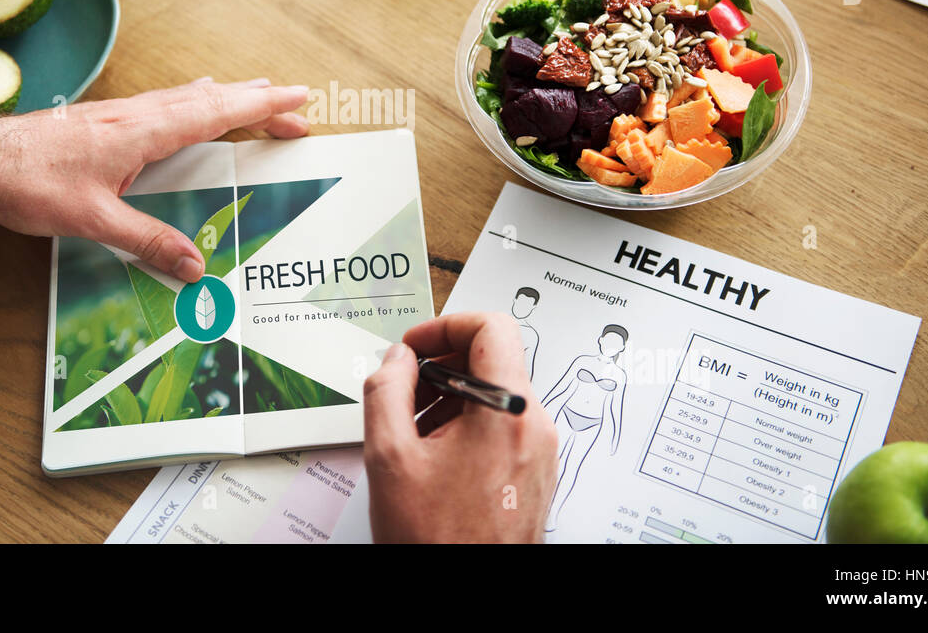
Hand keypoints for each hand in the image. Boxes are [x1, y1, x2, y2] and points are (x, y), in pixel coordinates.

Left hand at [0, 78, 308, 281]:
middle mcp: (134, 114)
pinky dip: (194, 101)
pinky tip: (190, 102)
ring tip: (256, 95)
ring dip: (227, 97)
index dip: (261, 106)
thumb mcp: (92, 221)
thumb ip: (147, 242)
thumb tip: (195, 267)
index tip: (299, 99)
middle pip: (211, 99)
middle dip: (257, 101)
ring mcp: (118, 114)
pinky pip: (164, 103)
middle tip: (297, 107)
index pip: (216, 112)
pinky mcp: (102, 122)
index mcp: (141, 131)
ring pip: (186, 97)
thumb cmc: (26, 184)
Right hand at [363, 312, 558, 542]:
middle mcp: (535, 426)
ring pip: (496, 395)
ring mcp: (541, 451)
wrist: (469, 601)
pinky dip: (467, 425)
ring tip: (412, 430)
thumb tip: (396, 360)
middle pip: (493, 359)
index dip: (445, 325)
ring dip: (450, 398)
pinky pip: (504, 426)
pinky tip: (432, 455)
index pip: (492, 327)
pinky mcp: (536, 473)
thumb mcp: (390, 456)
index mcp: (507, 412)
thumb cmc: (437, 541)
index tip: (415, 346)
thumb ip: (386, 391)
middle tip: (403, 389)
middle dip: (441, 366)